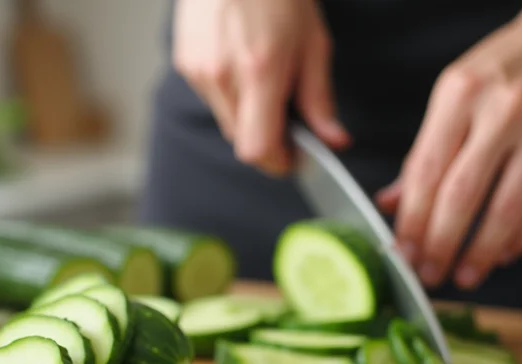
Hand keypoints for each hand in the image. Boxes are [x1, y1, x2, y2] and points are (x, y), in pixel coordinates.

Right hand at [172, 0, 350, 174]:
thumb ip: (319, 99)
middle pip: (243, 142)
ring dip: (249, 118)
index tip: (294, 158)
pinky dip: (231, 97)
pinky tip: (242, 66)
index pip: (258, 150)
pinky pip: (213, 101)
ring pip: (227, 124)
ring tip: (264, 81)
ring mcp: (199, 71)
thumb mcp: (312, 43)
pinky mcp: (186, 65)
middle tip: (287, 117)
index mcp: (259, 71)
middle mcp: (222, 76)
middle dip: (267, 140)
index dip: (278, 163)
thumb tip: (334, 140)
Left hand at [378, 0, 521, 288]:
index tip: (402, 252)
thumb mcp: (453, 96)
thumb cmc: (503, 71)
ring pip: (507, 209)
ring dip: (481, 253)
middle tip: (428, 275)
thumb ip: (421, 152)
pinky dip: (520, 238)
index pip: (426, 171)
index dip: (412, 220)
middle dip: (440, 245)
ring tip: (464, 276)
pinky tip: (501, 255)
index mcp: (461, 94)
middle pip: (463, 195)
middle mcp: (504, 110)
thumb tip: (389, 204)